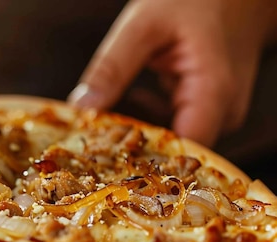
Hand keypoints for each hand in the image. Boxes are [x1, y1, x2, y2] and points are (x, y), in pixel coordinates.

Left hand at [68, 0, 276, 146]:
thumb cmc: (196, 0)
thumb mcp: (144, 26)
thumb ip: (112, 68)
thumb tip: (82, 107)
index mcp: (213, 92)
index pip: (179, 150)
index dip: (141, 160)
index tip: (103, 159)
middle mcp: (224, 112)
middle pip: (175, 153)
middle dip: (133, 151)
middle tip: (94, 144)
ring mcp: (220, 113)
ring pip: (174, 142)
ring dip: (140, 136)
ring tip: (107, 125)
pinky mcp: (210, 109)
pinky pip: (177, 128)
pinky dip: (151, 121)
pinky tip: (131, 106)